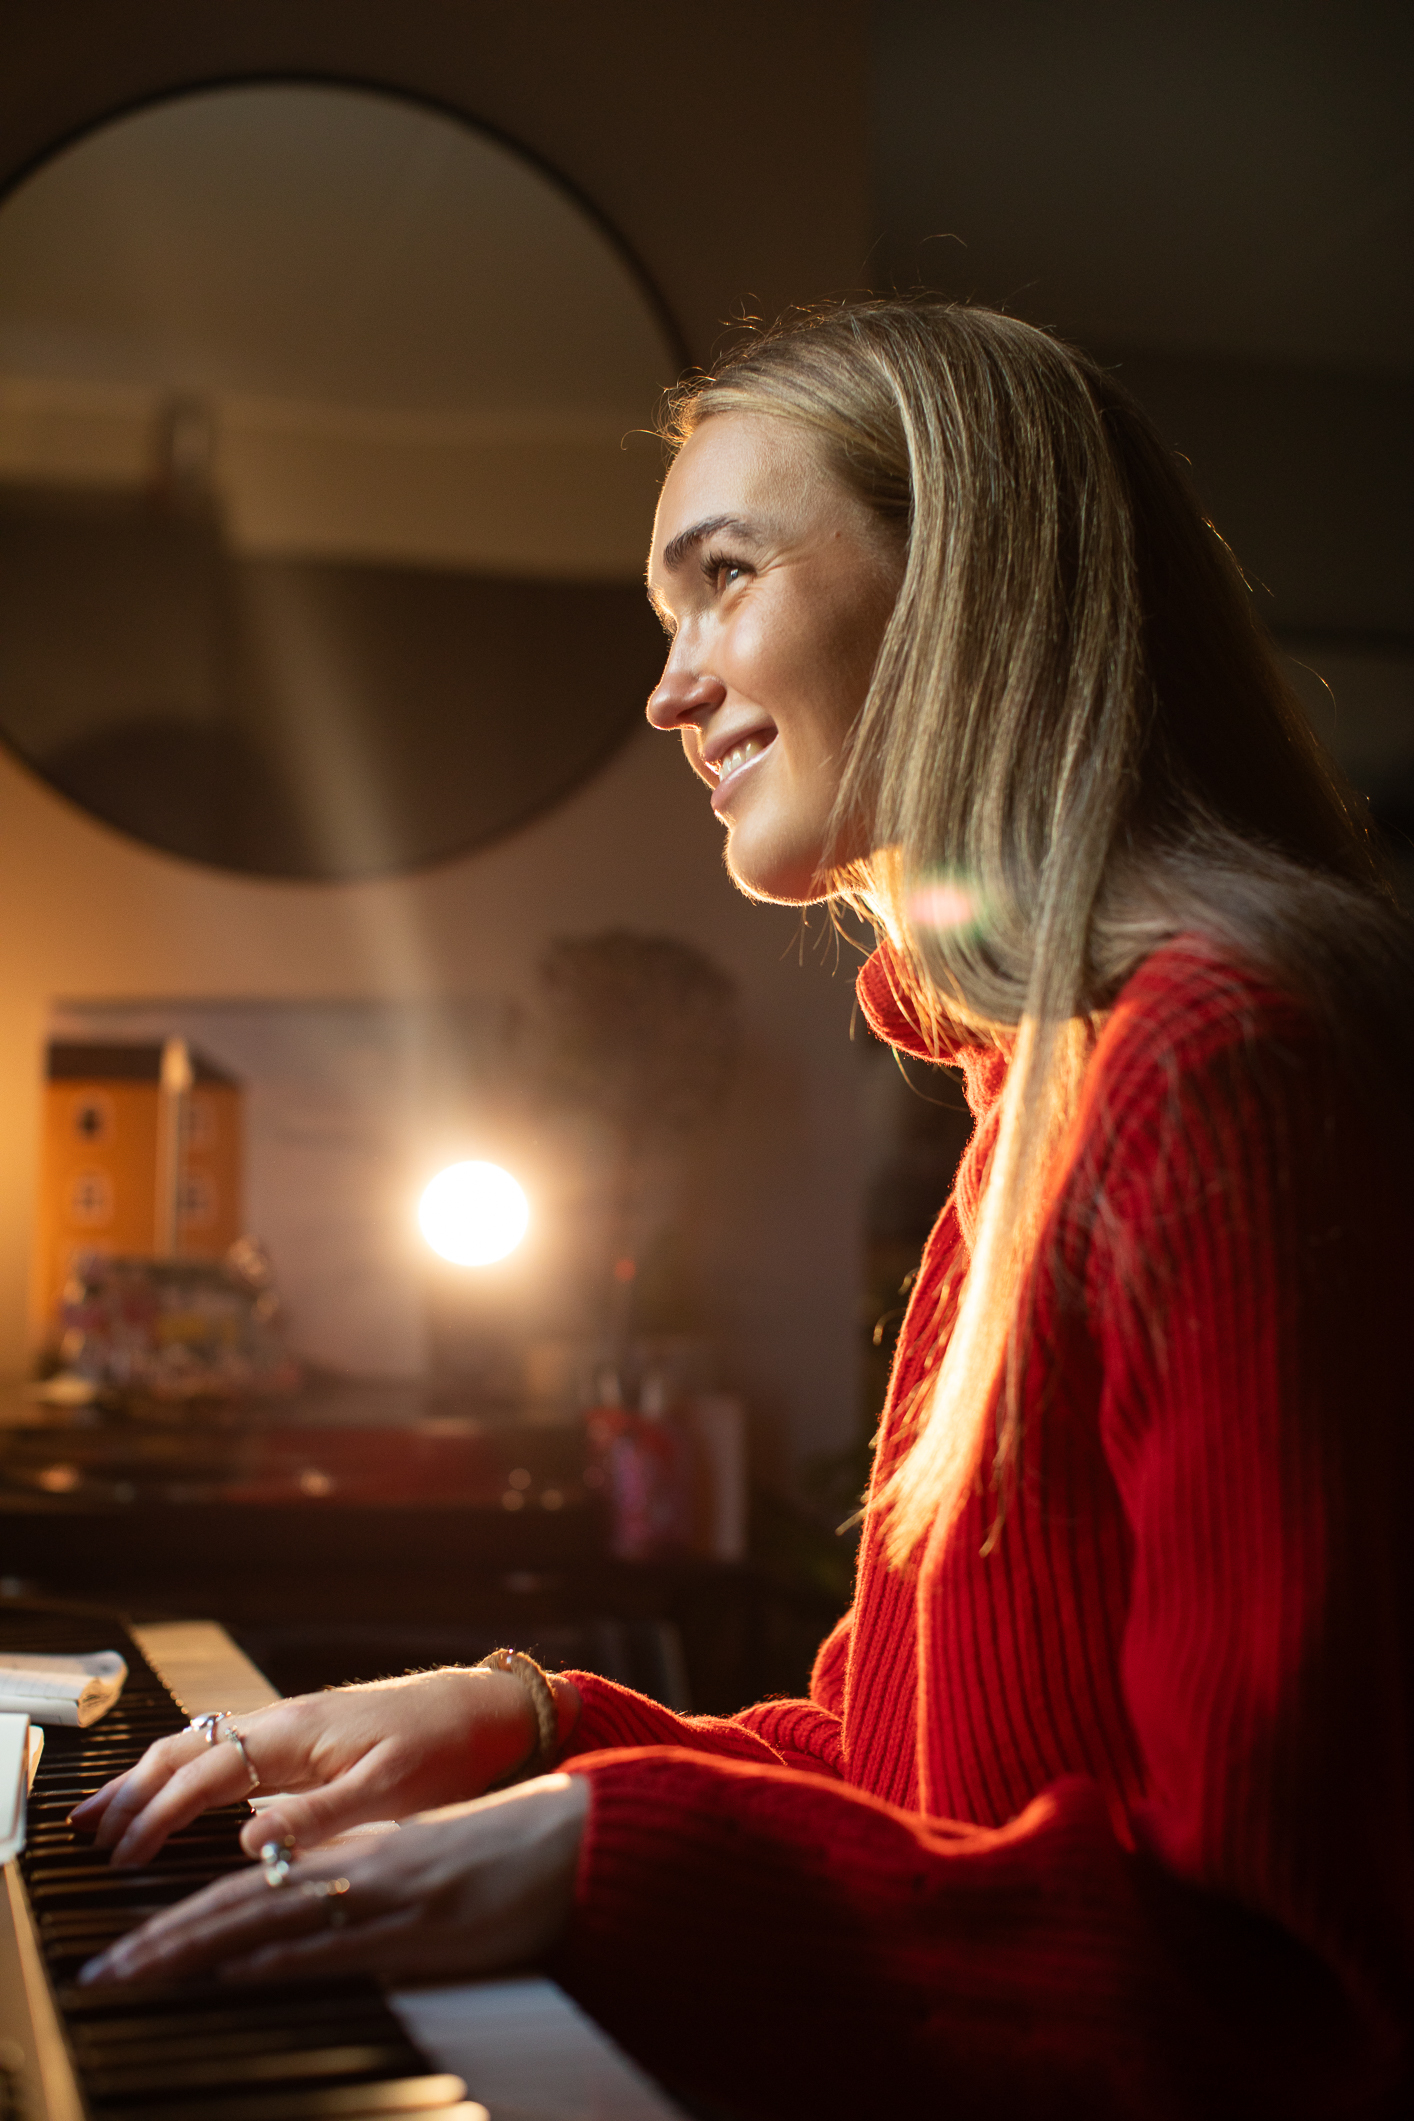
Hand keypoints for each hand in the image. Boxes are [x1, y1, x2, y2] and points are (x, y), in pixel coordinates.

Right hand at [67, 1666, 579, 1868]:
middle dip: (132, 1790)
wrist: (486, 1708)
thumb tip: (246, 1844)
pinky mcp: (306, 1734)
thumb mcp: (388, 1791)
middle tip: (86, 1831)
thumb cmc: (445, 1748)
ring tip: (109, 1809)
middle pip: (186, 1751)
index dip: (157, 1815)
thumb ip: (317, 1817)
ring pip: (202, 1744)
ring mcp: (292, 1724)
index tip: (122, 1854)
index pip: (204, 1775)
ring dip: (151, 1775)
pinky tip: (177, 1784)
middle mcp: (284, 1721)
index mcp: (296, 1734)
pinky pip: (229, 1746)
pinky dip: (187, 1767)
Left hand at [77, 1775, 589, 1989]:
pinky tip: (238, 1966)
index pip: (252, 1890)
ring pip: (273, 1921)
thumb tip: (305, 1917)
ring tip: (140, 1971)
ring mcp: (389, 1900)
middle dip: (169, 1941)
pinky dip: (279, 1955)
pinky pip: (334, 1943)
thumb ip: (364, 1883)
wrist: (578, 1839)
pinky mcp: (421, 1928)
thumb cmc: (507, 1853)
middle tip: (110, 1970)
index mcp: (359, 1856)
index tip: (135, 1951)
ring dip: (198, 1949)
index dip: (187, 1923)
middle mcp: (362, 1870)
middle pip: (244, 1906)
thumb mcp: (421, 1864)